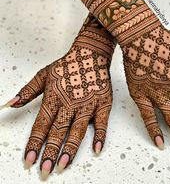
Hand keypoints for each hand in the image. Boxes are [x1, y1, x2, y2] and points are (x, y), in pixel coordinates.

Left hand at [2, 16, 113, 178]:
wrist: (90, 54)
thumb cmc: (67, 64)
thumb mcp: (44, 75)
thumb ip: (27, 91)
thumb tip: (10, 104)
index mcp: (54, 98)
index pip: (41, 125)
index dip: (34, 143)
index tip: (29, 160)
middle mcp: (70, 103)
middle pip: (57, 132)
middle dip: (49, 153)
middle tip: (44, 171)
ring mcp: (87, 104)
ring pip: (77, 131)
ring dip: (70, 149)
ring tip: (62, 166)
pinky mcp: (103, 103)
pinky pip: (102, 123)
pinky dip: (100, 136)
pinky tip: (96, 149)